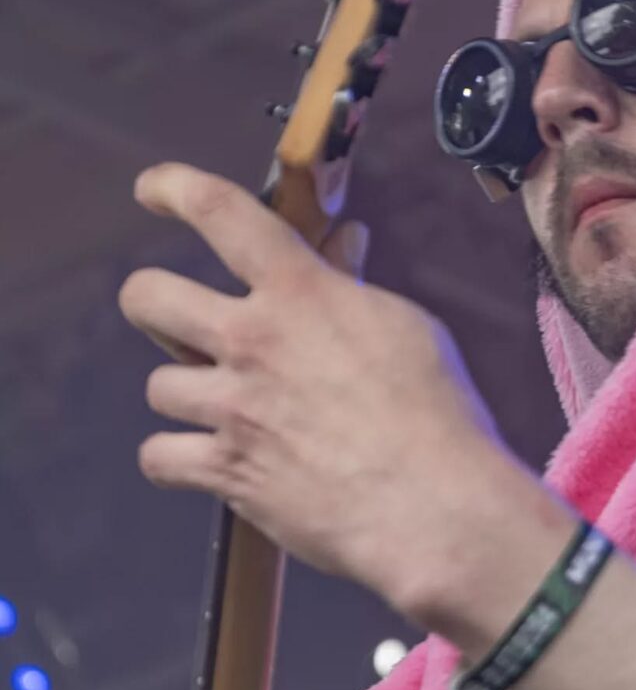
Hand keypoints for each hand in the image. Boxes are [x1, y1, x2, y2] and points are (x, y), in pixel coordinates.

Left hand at [118, 162, 517, 617]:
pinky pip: (160, 456)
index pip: (222, 213)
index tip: (154, 189)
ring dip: (187, 390)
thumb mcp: (404, 325)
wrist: (430, 502)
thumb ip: (354, 284)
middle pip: (147, 297)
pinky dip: (179, 456)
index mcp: (299, 293)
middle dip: (152, 299)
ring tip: (229, 403)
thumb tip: (344, 244)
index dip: (175, 187)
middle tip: (181, 317)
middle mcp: (250, 341)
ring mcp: (231, 409)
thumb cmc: (434, 405)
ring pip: (158, 384)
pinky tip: (210, 456)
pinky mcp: (225, 471)